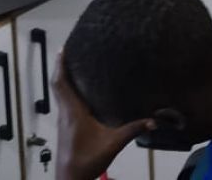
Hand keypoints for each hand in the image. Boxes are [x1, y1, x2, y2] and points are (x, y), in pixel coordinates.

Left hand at [52, 52, 154, 179]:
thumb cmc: (87, 161)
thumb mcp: (113, 144)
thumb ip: (132, 130)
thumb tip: (153, 120)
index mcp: (73, 113)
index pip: (62, 84)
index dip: (60, 66)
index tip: (63, 49)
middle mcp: (66, 113)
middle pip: (58, 85)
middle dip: (61, 67)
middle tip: (70, 51)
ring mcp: (64, 120)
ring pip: (60, 94)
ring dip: (63, 78)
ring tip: (74, 64)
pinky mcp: (65, 126)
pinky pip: (63, 101)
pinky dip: (67, 90)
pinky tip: (79, 91)